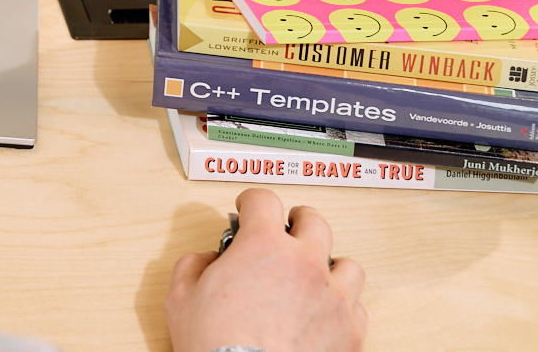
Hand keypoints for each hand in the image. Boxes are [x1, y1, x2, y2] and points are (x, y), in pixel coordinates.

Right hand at [165, 187, 366, 351]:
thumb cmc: (214, 346)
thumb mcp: (181, 297)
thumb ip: (194, 265)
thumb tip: (208, 260)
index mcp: (263, 245)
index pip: (263, 200)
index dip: (251, 201)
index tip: (248, 208)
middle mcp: (305, 262)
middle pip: (315, 221)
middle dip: (299, 221)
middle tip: (288, 230)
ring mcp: (333, 297)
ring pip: (347, 266)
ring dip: (330, 266)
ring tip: (316, 277)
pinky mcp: (350, 332)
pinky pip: (357, 309)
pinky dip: (343, 308)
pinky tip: (326, 315)